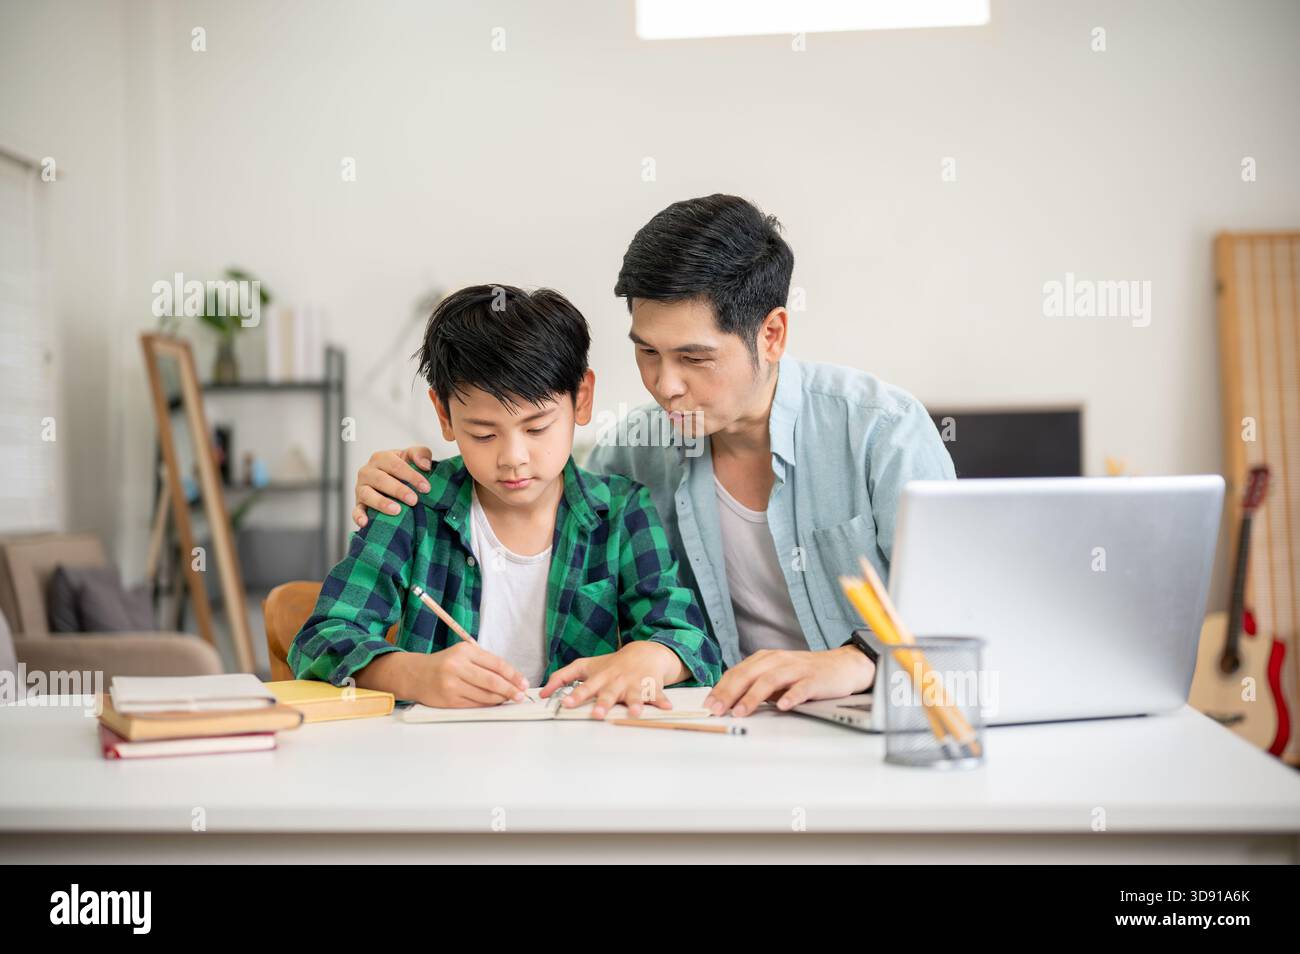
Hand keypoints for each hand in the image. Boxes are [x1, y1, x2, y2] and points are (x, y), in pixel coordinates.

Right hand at [353, 446, 433, 527]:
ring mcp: (361, 488)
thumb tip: (425, 465)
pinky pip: (356, 510)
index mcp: (381, 458)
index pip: (396, 465)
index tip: (426, 488)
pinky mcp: (358, 503)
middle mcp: (367, 471)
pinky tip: (365, 523)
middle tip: (414, 500)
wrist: (391, 479)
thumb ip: (421, 454)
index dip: (412, 476)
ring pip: (367, 494)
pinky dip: (358, 516)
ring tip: (397, 511)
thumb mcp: (412, 456)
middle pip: (381, 480)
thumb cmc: (403, 467)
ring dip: (381, 503)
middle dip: (398, 490)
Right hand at [400, 642, 529, 707]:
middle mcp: (457, 667)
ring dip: (500, 699)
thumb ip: (485, 663)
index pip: (496, 664)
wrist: (415, 675)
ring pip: (485, 695)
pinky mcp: (448, 700)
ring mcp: (452, 685)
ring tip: (509, 699)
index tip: (523, 683)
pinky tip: (494, 703)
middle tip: (520, 695)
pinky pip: (475, 704)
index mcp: (464, 651)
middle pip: (492, 681)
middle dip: (510, 690)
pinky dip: (488, 705)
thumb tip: (512, 678)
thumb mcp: (463, 654)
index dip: (513, 675)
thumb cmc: (445, 664)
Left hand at [538, 641, 685, 719]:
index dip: (576, 696)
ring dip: (634, 704)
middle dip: (603, 704)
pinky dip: (662, 701)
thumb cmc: (612, 664)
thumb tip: (542, 693)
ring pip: (634, 695)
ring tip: (635, 713)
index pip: (585, 687)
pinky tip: (667, 707)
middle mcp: (616, 681)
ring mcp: (634, 684)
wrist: (644, 653)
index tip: (566, 704)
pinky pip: (657, 694)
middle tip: (597, 714)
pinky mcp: (651, 686)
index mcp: (600, 678)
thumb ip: (563, 677)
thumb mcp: (586, 667)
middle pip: (609, 694)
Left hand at [703, 646, 874, 717]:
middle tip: (718, 710)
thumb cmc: (804, 674)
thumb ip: (755, 685)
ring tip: (742, 712)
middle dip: (730, 693)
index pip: (737, 673)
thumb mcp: (776, 676)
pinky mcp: (815, 679)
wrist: (842, 665)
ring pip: (770, 680)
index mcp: (765, 659)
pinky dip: (791, 696)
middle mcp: (778, 660)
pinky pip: (801, 687)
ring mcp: (797, 669)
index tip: (708, 705)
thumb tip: (727, 701)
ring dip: (753, 696)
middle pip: (748, 675)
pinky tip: (783, 706)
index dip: (721, 689)